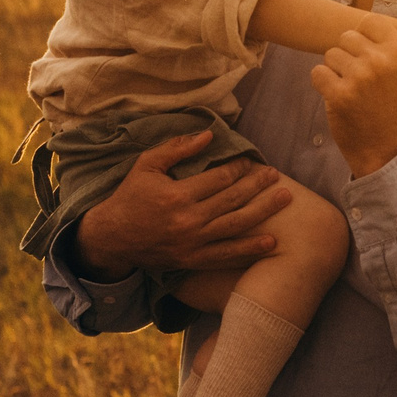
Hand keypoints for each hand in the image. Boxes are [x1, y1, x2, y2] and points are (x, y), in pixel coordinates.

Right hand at [68, 131, 295, 280]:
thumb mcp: (146, 165)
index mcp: (176, 195)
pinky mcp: (192, 261)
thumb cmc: (130, 197)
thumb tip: (208, 135)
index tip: (251, 162)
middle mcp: (188, 221)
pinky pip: (226, 256)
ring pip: (236, 226)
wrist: (112, 238)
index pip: (218, 179)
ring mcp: (192, 243)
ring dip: (263, 212)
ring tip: (284, 200)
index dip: (238, 169)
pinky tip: (270, 242)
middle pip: (233, 200)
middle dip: (258, 186)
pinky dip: (250, 250)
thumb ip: (177, 149)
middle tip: (276, 176)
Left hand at [312, 20, 396, 175]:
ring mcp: (359, 78)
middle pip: (347, 37)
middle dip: (348, 55)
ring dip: (335, 71)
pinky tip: (337, 95)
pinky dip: (323, 83)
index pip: (370, 22)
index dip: (363, 36)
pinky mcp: (339, 94)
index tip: (365, 52)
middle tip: (357, 76)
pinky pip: (318, 73)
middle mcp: (381, 62)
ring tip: (350, 88)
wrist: (386, 147)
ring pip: (331, 55)